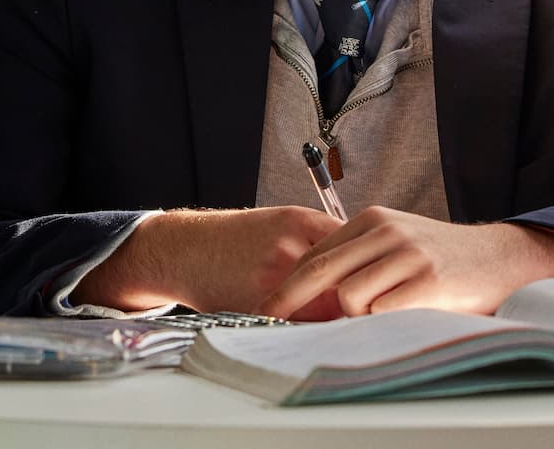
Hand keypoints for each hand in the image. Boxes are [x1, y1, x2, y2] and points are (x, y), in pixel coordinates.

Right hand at [70, 207, 342, 313]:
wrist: (184, 249)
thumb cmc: (235, 239)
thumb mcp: (280, 222)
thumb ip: (320, 239)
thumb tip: (360, 265)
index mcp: (300, 222)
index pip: (355, 252)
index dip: (366, 273)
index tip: (369, 286)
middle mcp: (290, 247)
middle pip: (345, 282)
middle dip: (355, 300)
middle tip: (359, 312)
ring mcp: (274, 278)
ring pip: (325, 308)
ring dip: (335, 319)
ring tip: (335, 323)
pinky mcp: (259, 305)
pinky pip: (299, 324)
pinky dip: (308, 329)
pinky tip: (305, 329)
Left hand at [255, 209, 553, 319]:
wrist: (502, 257)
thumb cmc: (444, 258)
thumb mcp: (397, 243)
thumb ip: (360, 259)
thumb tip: (314, 295)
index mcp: (372, 220)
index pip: (315, 252)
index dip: (289, 283)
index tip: (270, 306)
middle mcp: (386, 231)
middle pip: (319, 269)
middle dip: (288, 299)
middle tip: (270, 320)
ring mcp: (407, 255)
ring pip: (350, 296)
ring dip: (351, 319)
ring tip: (373, 323)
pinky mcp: (429, 281)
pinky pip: (382, 312)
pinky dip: (377, 325)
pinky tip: (390, 326)